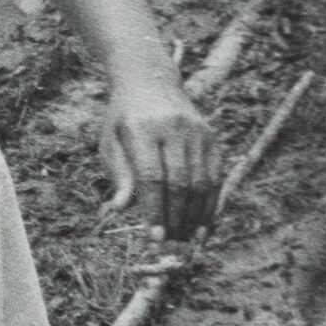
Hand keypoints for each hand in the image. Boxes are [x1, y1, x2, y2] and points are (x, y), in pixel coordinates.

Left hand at [102, 74, 219, 244]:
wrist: (150, 81)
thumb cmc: (123, 120)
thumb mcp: (110, 143)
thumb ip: (119, 174)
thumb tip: (120, 208)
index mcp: (143, 129)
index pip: (152, 177)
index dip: (155, 210)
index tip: (154, 237)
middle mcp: (174, 128)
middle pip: (179, 182)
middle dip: (175, 218)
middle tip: (170, 244)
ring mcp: (196, 131)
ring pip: (201, 181)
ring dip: (195, 215)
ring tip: (187, 240)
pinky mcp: (210, 136)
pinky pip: (215, 174)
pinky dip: (211, 201)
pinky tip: (205, 223)